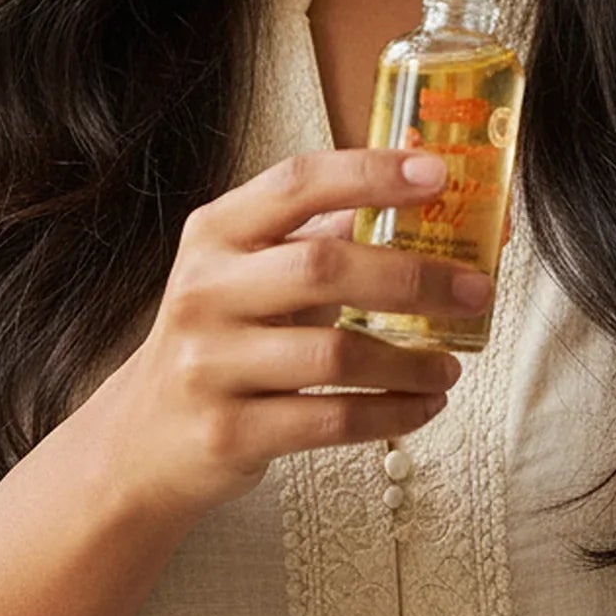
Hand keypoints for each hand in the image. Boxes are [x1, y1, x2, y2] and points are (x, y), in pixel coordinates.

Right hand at [104, 148, 488, 521]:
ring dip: (409, 360)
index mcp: (216, 233)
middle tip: (475, 290)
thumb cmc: (221, 338)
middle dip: (414, 278)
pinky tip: (422, 406)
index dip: (370, 173)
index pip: (297, 183)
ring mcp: (211, 364)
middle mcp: (205, 290)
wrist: (140, 441)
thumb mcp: (248, 273)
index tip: (437, 173)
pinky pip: (329, 420)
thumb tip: (420, 198)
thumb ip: (318, 235)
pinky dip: (389, 414)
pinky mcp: (228, 432)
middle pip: (324, 268)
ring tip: (450, 365)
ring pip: (335, 353)